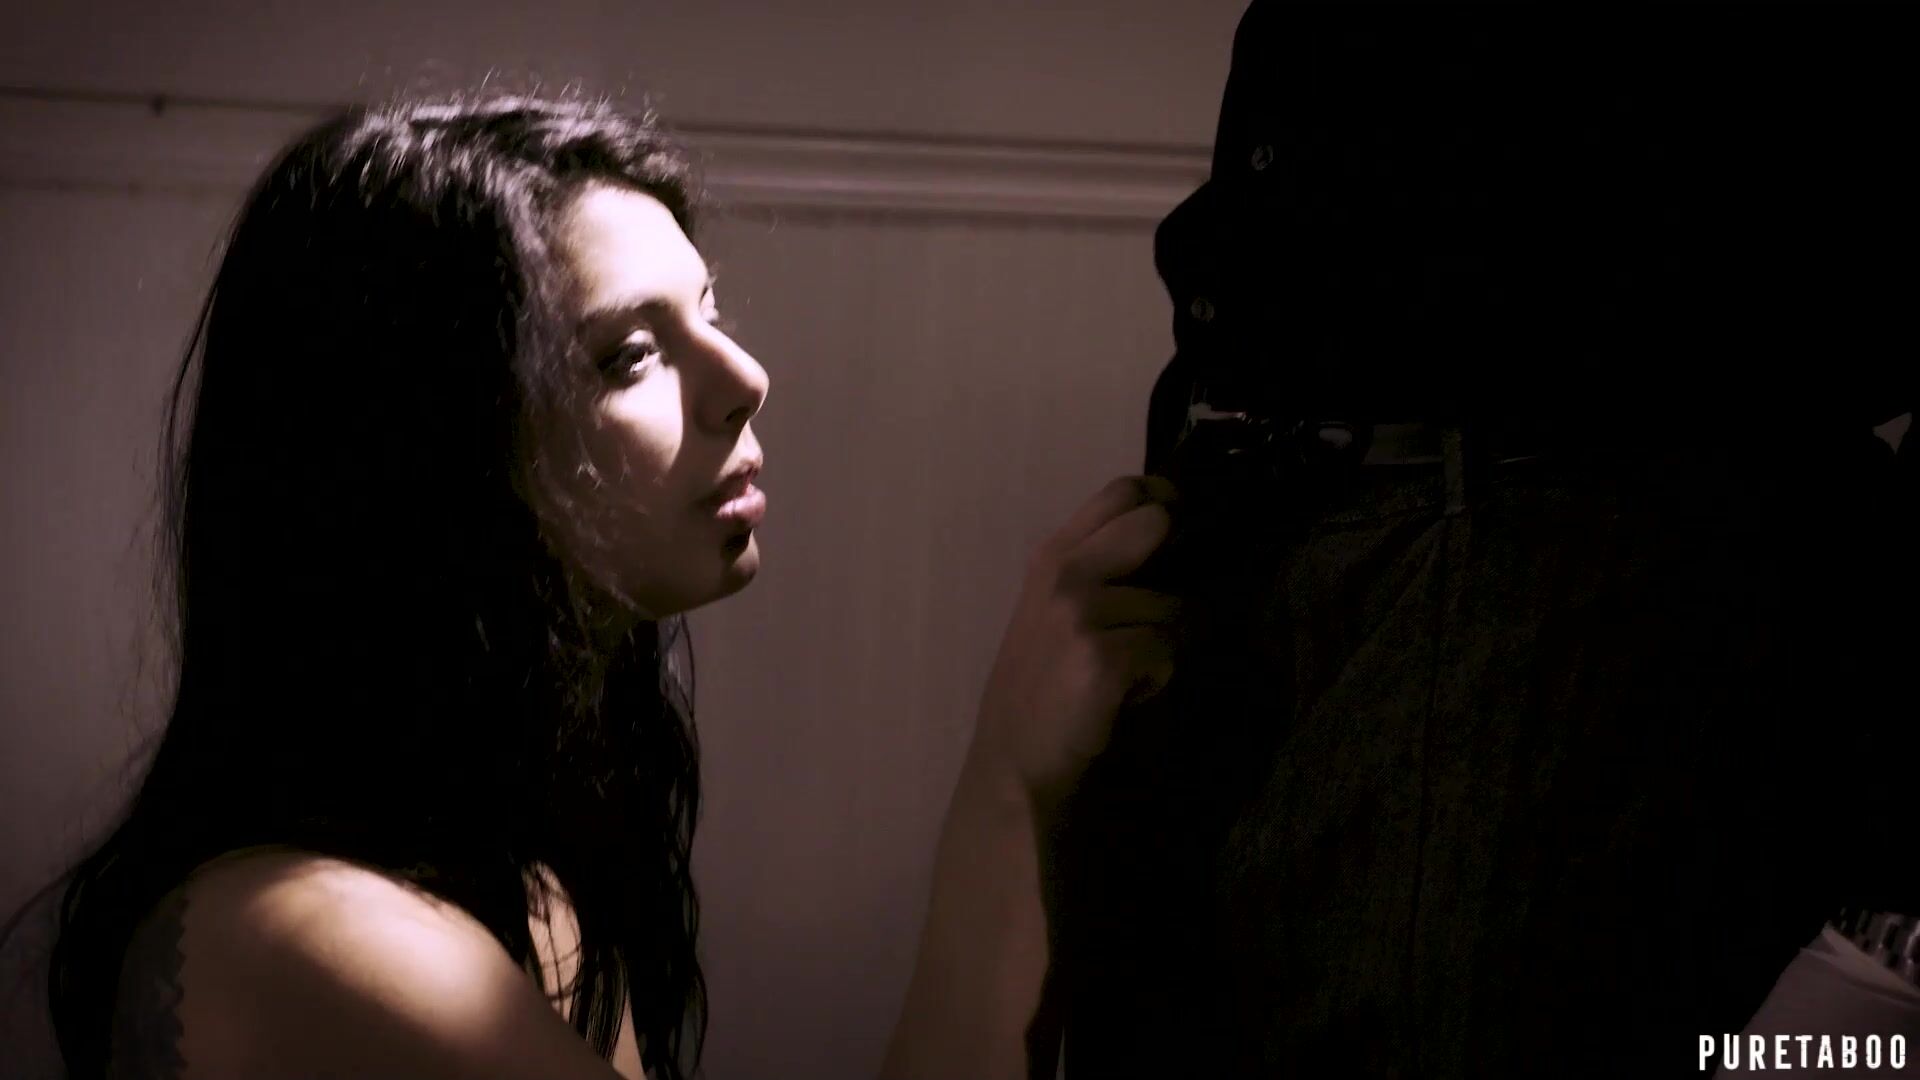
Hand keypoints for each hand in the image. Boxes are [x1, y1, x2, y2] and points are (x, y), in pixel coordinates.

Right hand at [969, 475, 1183, 812]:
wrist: (1013, 758)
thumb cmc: (1039, 685)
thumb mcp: (1048, 608)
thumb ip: (1093, 567)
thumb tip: (1161, 528)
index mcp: (1052, 557)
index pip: (1120, 492)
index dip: (1160, 502)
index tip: (1172, 526)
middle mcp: (1065, 574)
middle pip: (1153, 522)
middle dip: (1171, 561)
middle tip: (1153, 606)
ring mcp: (1083, 614)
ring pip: (1171, 605)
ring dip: (1159, 641)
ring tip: (1118, 669)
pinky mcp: (1104, 659)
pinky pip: (1166, 650)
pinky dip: (1154, 678)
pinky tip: (1119, 695)